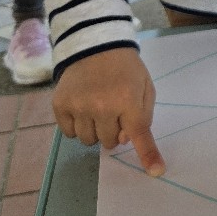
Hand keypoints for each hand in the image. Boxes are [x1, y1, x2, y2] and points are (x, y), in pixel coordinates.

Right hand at [53, 48, 165, 176]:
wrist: (95, 44)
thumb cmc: (125, 69)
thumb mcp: (144, 86)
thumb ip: (143, 115)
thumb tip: (126, 142)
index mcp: (128, 100)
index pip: (139, 134)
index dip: (148, 155)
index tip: (156, 171)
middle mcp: (102, 106)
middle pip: (109, 143)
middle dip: (113, 132)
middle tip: (113, 112)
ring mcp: (79, 106)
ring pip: (87, 141)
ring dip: (94, 131)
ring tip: (96, 110)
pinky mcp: (60, 105)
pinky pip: (69, 133)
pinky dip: (76, 126)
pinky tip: (81, 108)